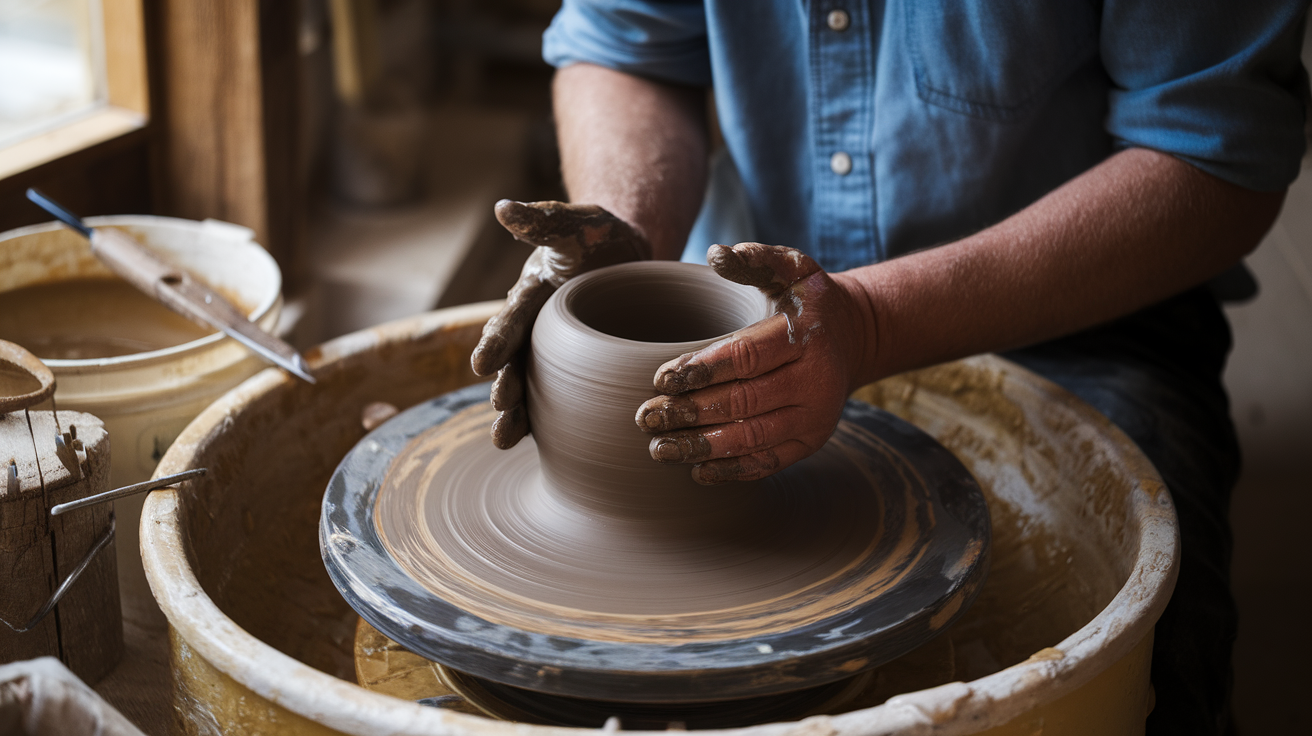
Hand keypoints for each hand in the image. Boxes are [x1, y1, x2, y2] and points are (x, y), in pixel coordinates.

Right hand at [472, 200, 647, 447]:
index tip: (481, 365)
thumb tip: (503, 208)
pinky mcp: (578, 374)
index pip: (510, 321)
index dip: (496, 342)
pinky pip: (562, 402)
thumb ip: (543, 220)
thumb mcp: (576, 223)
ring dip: (517, 415)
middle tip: (500, 408)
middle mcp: (535, 331)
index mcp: (531, 297)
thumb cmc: (599, 238)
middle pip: (515, 363)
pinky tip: (548, 451)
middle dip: (504, 388)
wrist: (628, 258)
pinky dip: (551, 425)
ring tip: (504, 441)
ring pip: (531, 389)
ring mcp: (555, 356)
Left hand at [635, 243, 871, 483]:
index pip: (747, 357)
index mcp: (806, 337)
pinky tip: (697, 470)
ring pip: (753, 438)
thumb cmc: (807, 302)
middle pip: (744, 402)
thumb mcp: (792, 268)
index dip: (702, 369)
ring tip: (661, 448)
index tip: (661, 378)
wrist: (855, 337)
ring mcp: (816, 417)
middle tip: (647, 417)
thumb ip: (756, 259)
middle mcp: (816, 381)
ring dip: (703, 446)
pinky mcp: (812, 441)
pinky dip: (732, 470)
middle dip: (691, 412)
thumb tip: (716, 253)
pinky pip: (769, 461)